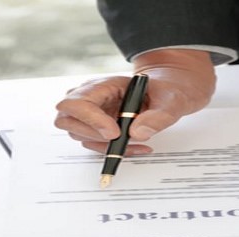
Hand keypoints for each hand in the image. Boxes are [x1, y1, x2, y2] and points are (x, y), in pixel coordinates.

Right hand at [54, 49, 215, 153]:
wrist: (166, 93)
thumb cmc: (165, 91)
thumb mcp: (170, 100)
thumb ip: (158, 115)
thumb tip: (137, 133)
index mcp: (103, 84)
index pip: (78, 102)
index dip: (91, 120)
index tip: (114, 132)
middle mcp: (90, 97)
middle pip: (67, 119)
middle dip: (92, 134)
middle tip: (120, 139)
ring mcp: (89, 113)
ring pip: (79, 135)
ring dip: (104, 145)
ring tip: (136, 144)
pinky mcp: (94, 127)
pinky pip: (93, 143)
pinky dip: (111, 150)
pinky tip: (135, 147)